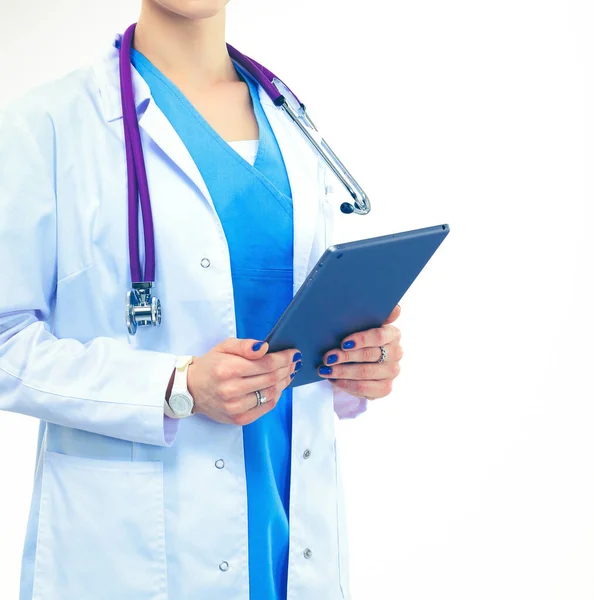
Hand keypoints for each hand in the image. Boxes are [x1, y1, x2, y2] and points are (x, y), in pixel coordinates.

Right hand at [187, 338, 301, 425]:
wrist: (191, 389)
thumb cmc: (210, 365)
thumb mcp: (224, 347)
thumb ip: (245, 345)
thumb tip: (264, 348)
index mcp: (228, 369)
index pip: (266, 364)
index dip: (283, 358)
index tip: (293, 353)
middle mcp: (232, 390)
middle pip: (271, 379)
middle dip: (287, 369)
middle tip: (294, 362)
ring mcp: (236, 407)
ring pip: (271, 394)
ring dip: (284, 382)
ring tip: (289, 373)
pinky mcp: (239, 419)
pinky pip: (265, 407)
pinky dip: (276, 396)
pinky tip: (278, 387)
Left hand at [317, 304, 402, 399]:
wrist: (359, 362)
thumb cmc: (358, 339)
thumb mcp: (360, 326)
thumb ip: (368, 316)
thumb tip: (390, 309)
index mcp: (393, 333)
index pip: (380, 335)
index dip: (361, 339)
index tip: (343, 343)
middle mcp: (397, 352)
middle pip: (369, 355)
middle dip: (345, 356)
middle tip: (327, 357)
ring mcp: (392, 371)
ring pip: (365, 372)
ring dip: (342, 371)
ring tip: (325, 370)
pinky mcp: (385, 387)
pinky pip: (365, 388)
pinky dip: (346, 384)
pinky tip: (334, 379)